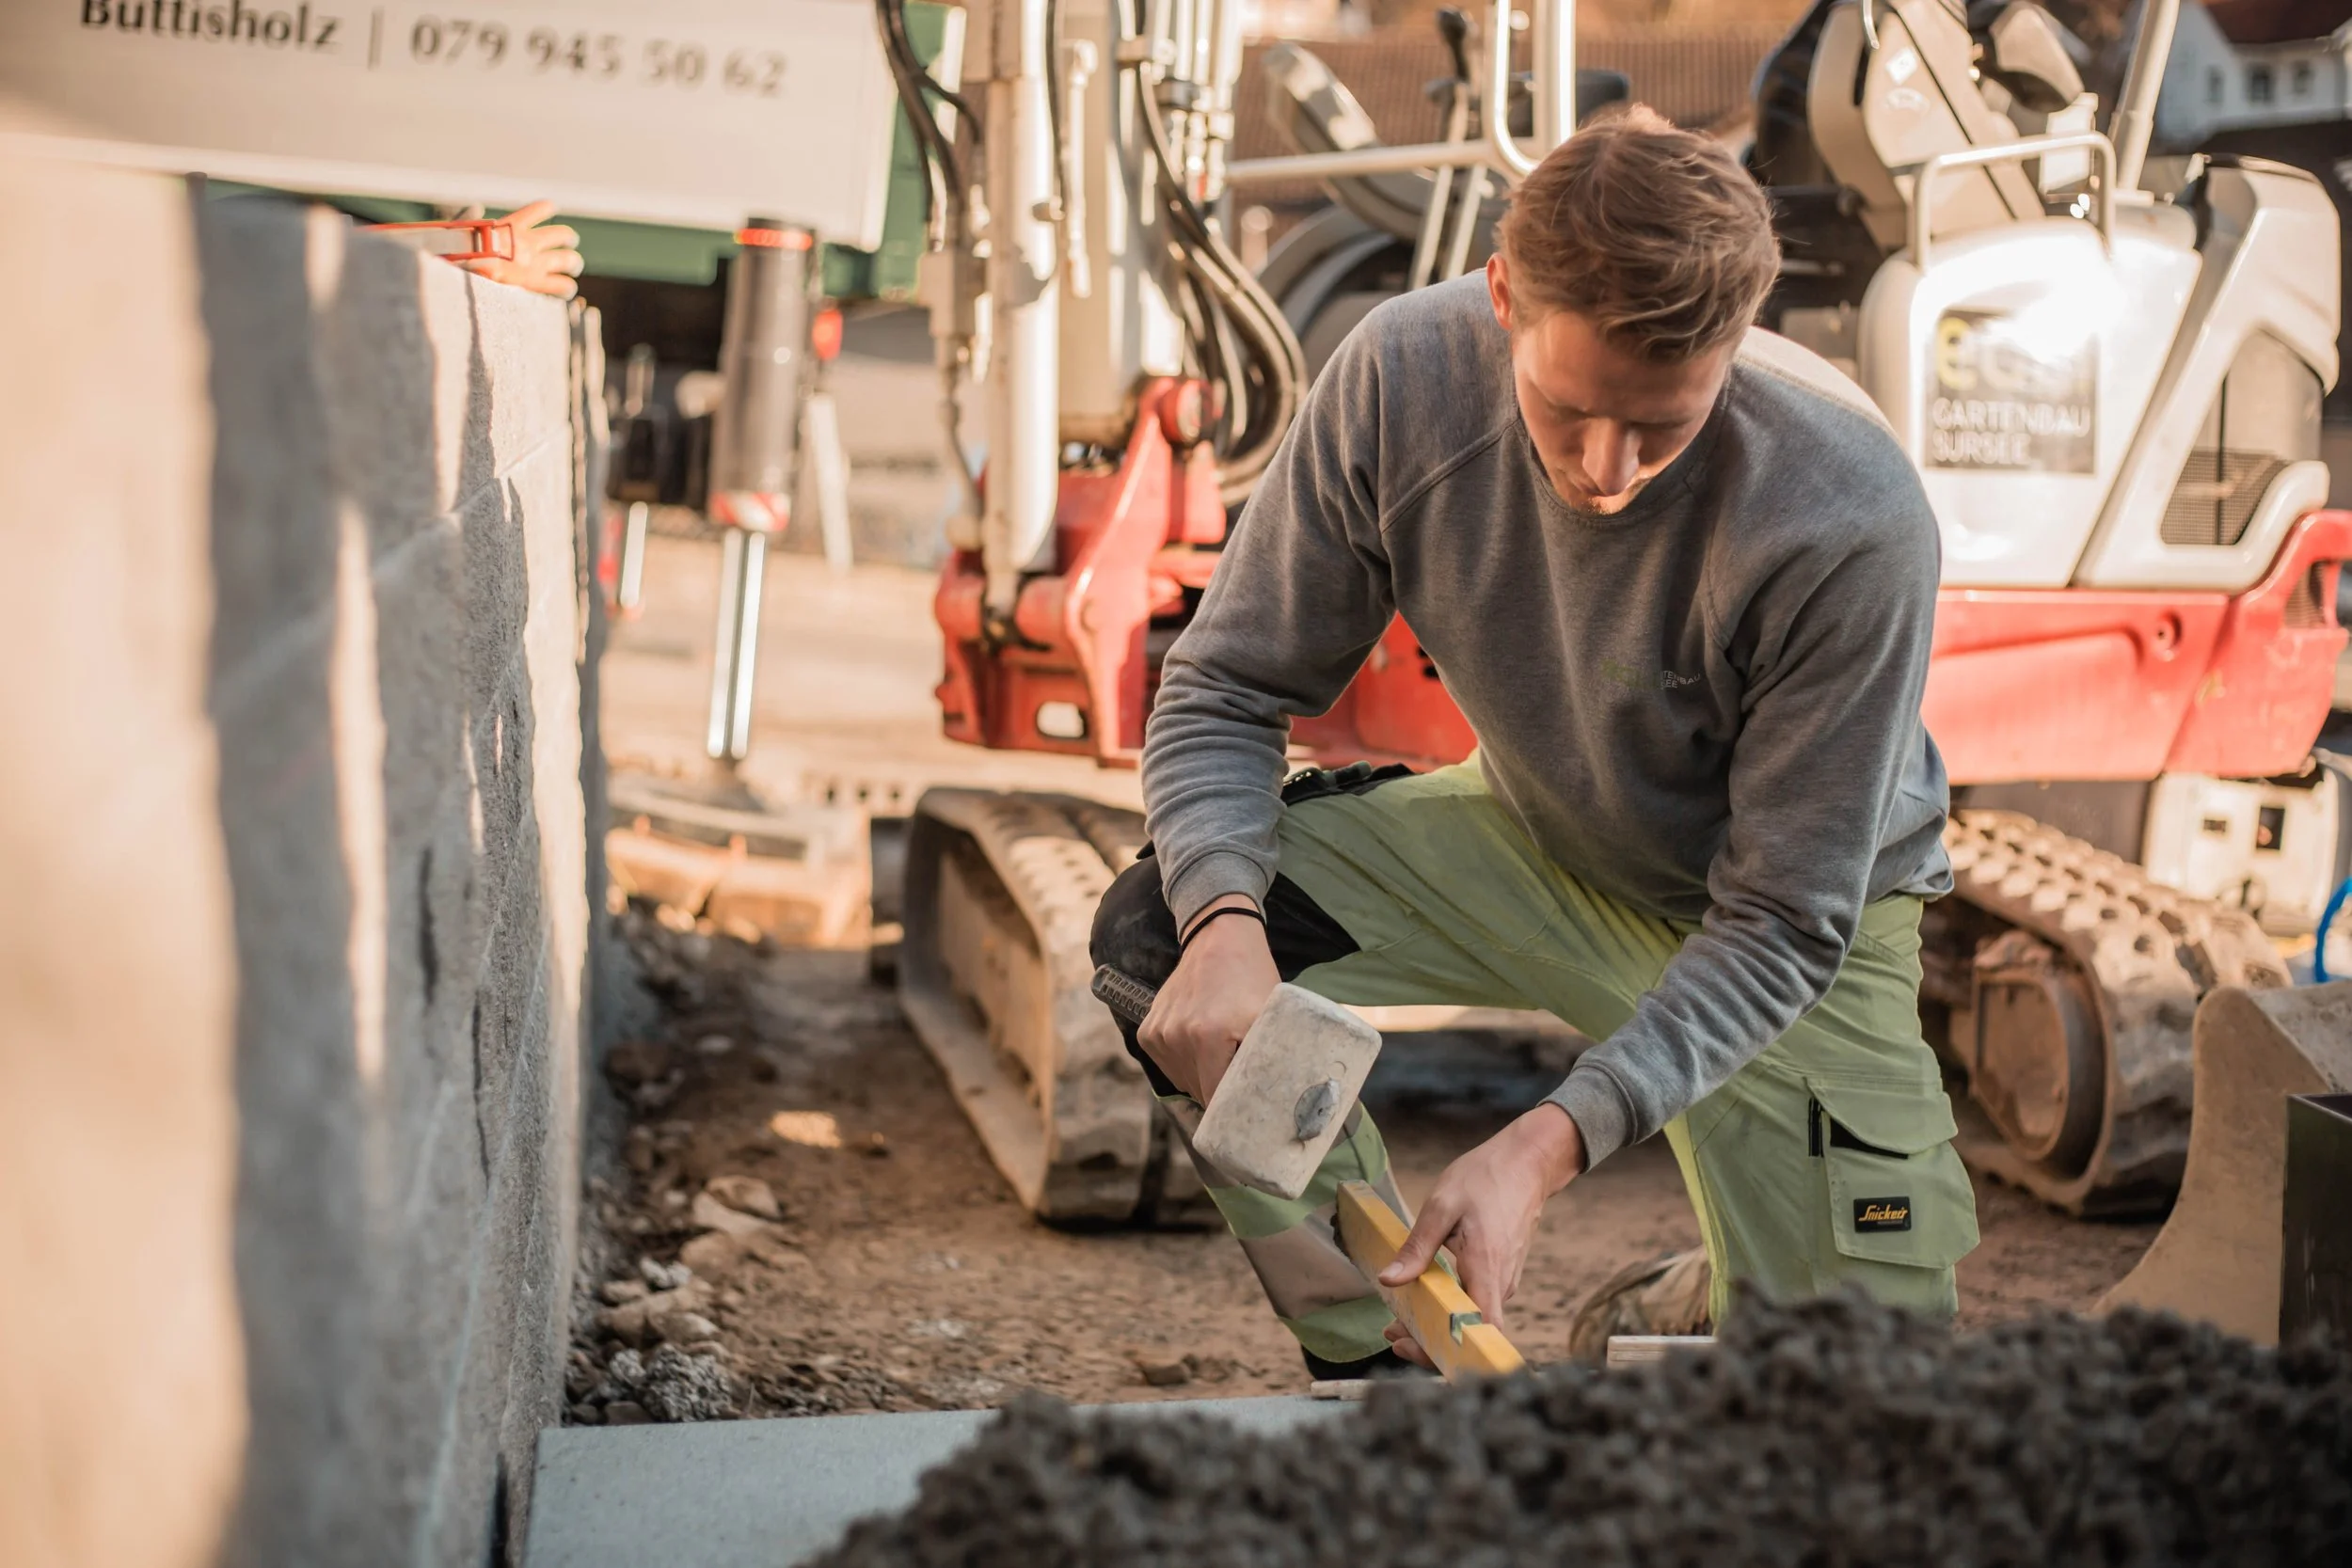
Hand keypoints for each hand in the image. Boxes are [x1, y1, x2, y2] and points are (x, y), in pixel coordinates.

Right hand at [462, 200, 584, 299]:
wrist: (463, 268)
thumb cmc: (458, 249)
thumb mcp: (466, 228)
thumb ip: (473, 218)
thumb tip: (475, 207)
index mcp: (511, 225)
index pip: (539, 209)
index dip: (547, 208)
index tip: (552, 209)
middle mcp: (528, 241)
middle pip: (562, 234)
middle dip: (568, 238)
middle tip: (570, 243)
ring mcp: (534, 263)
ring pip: (568, 259)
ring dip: (573, 263)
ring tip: (573, 267)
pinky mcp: (536, 283)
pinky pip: (562, 285)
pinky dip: (567, 287)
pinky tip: (566, 291)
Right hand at [1137, 897, 1275, 1102]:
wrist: (1219, 937)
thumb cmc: (1252, 978)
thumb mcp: (1270, 1016)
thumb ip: (1271, 1058)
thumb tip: (1278, 1099)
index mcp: (1208, 1036)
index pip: (1215, 1097)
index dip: (1232, 1106)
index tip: (1246, 1108)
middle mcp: (1176, 1036)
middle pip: (1199, 1091)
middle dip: (1219, 1090)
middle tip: (1239, 1074)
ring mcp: (1158, 1033)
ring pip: (1183, 1080)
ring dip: (1202, 1076)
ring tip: (1221, 1052)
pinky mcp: (1148, 1031)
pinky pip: (1168, 1065)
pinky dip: (1184, 1063)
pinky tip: (1200, 1043)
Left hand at [1377, 1102, 1584, 1368]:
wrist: (1526, 1163)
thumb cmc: (1485, 1178)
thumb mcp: (1441, 1205)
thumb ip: (1417, 1247)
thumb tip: (1388, 1280)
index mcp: (1486, 1265)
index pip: (1477, 1327)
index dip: (1447, 1346)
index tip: (1410, 1345)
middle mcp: (1501, 1281)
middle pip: (1471, 1332)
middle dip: (1431, 1343)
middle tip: (1392, 1336)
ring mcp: (1505, 1280)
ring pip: (1474, 1320)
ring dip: (1439, 1328)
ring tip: (1399, 1322)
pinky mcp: (1502, 1274)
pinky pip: (1478, 1304)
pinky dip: (1451, 1312)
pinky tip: (1425, 1301)